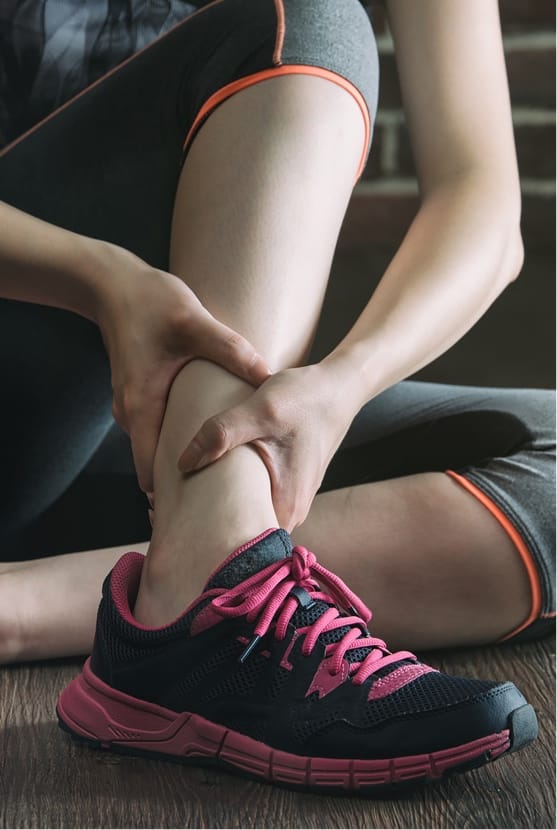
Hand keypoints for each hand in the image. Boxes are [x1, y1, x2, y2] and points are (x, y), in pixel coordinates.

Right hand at [96, 244, 270, 492]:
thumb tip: (268, 377)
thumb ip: (231, 350)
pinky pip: (159, 425)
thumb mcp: (194, 323)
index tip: (202, 511)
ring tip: (226, 466)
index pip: (149, 471)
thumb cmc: (149, 302)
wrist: (113, 283)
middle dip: (187, 481)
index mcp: (140, 407)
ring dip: (186, 455)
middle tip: (226, 495)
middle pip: (155, 464)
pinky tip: (211, 430)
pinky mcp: (140, 393)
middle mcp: (131, 413)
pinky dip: (181, 433)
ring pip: (158, 444)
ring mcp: (133, 404)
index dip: (173, 495)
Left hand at [176, 362, 361, 530]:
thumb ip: (221, 434)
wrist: (339, 387)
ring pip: (249, 515)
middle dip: (208, 524)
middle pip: (242, 531)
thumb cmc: (304, 399)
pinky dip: (235, 493)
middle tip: (168, 508)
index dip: (206, 538)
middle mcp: (293, 510)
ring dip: (220, 507)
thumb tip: (184, 462)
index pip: (241, 544)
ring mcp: (293, 499)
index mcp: (286, 505)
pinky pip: (257, 499)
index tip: (175, 524)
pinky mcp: (290, 485)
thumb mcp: (259, 410)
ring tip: (183, 493)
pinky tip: (211, 477)